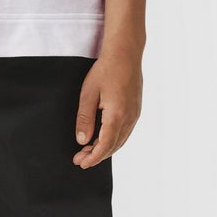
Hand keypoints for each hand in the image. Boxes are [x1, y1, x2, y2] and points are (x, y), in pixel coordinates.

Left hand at [73, 47, 141, 167]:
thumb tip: (82, 140)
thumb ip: (84, 119)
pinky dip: (113, 140)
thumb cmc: (106, 70)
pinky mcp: (136, 110)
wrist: (125, 53)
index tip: (81, 163)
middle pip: (113, 146)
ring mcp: (135, 114)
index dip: (93, 157)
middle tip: (80, 159)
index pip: (104, 145)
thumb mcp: (88, 94)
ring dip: (105, 148)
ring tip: (88, 151)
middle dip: (97, 155)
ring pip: (120, 140)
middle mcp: (130, 118)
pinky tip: (102, 138)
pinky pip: (125, 132)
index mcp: (117, 115)